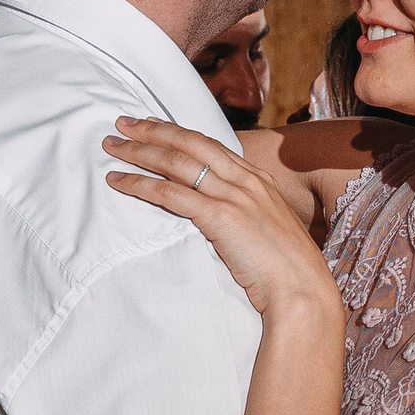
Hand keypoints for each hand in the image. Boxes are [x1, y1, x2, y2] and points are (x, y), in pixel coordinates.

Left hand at [103, 117, 339, 320]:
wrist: (302, 290)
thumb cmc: (287, 270)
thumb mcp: (268, 230)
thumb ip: (246, 215)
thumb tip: (221, 216)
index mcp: (258, 180)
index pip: (209, 144)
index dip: (177, 132)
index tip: (152, 124)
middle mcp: (246, 180)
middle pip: (189, 143)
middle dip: (152, 130)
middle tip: (121, 124)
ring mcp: (234, 196)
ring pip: (176, 163)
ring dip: (139, 153)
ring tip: (111, 148)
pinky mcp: (220, 217)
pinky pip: (171, 194)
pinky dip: (141, 185)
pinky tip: (120, 182)